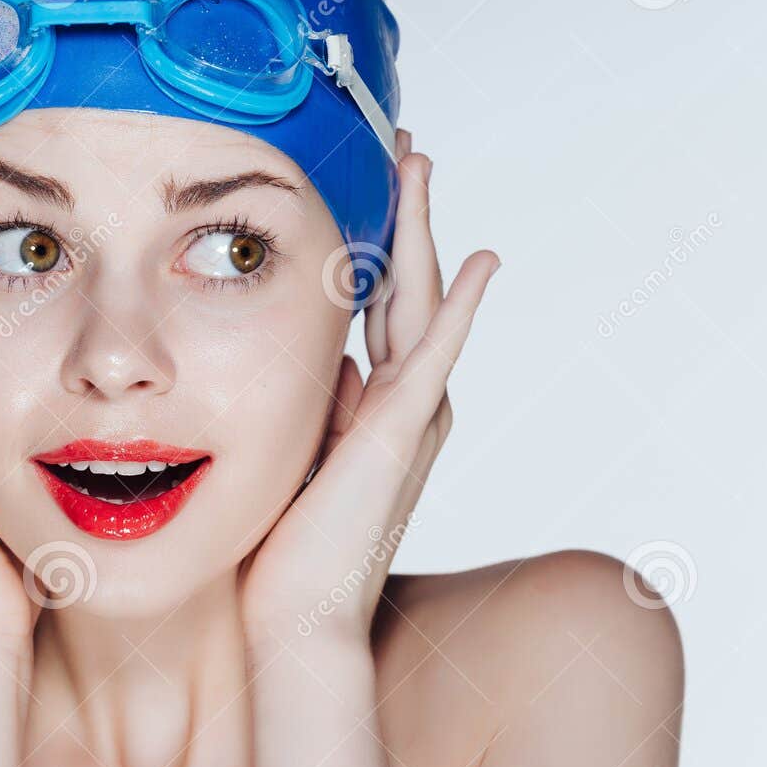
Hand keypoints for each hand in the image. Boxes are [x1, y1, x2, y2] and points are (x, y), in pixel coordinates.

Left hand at [238, 129, 499, 646]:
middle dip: (403, 215)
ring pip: (422, 301)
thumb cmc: (284, 547)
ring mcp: (409, 416)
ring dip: (423, 231)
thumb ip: (314, 401)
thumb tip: (326, 357)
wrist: (294, 619)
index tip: (367, 185)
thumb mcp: (292, 449)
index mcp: (374, 404)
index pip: (379, 304)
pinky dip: (462, 307)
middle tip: (402, 147)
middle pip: (408, 286)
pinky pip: (435, 356)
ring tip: (420, 165)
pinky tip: (483, 262)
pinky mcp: (400, 434)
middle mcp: (403, 403)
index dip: (377, 241)